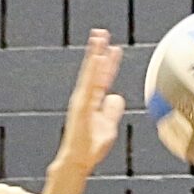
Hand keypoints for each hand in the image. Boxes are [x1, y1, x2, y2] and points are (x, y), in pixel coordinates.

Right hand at [50, 28, 125, 176]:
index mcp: (92, 102)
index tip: (115, 48)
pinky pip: (89, 85)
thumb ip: (112, 110)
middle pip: (94, 70)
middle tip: (102, 32)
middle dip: (98, 51)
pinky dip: (93, 72)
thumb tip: (116, 96)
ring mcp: (82, 101)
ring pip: (90, 73)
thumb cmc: (90, 147)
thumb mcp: (109, 126)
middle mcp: (85, 98)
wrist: (77, 161)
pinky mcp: (80, 106)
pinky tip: (98, 59)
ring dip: (94, 55)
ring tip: (99, 39)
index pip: (102, 78)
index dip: (109, 63)